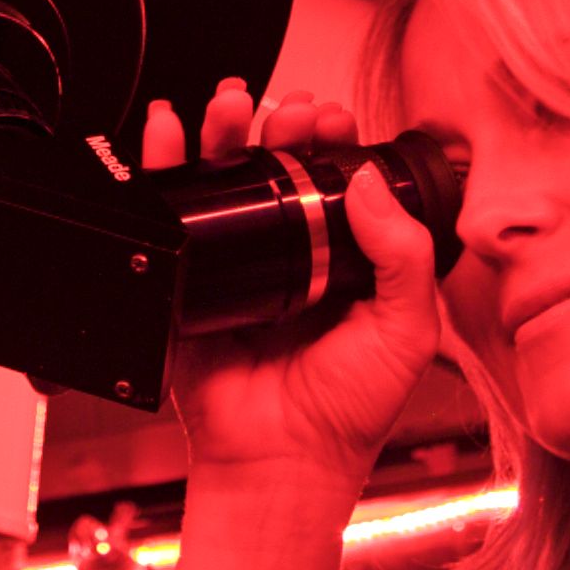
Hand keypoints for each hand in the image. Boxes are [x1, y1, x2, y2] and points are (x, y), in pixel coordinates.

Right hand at [143, 79, 439, 489]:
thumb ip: (402, 254)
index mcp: (341, 258)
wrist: (282, 464)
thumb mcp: (406, 329)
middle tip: (286, 114)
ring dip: (222, 128)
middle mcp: (287, 254)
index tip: (329, 119)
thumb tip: (364, 182)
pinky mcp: (185, 280)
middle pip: (274, 166)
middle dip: (277, 124)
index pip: (332, 178)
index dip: (329, 140)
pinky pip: (168, 213)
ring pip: (221, 177)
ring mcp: (233, 264)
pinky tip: (170, 130)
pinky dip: (162, 163)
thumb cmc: (348, 412)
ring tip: (229, 104)